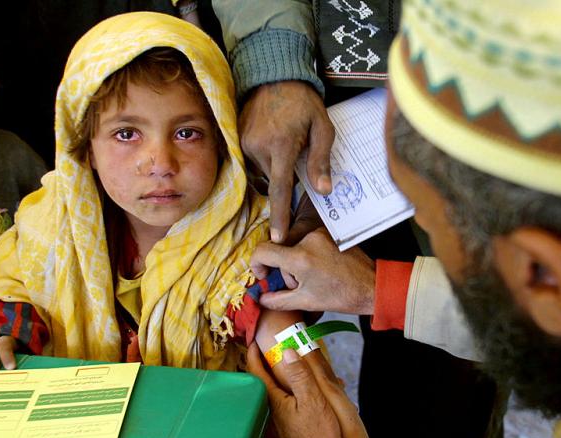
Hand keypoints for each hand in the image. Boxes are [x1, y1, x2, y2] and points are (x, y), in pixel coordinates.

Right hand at [239, 81, 334, 242]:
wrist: (277, 76)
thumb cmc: (306, 104)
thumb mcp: (323, 129)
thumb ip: (321, 161)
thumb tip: (324, 192)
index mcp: (282, 145)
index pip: (280, 189)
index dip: (279, 216)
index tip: (277, 237)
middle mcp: (258, 146)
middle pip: (272, 181)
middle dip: (285, 180)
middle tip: (297, 159)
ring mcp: (244, 141)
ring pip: (262, 171)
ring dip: (275, 168)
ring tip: (286, 144)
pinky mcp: (237, 137)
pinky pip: (253, 160)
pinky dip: (265, 158)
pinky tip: (275, 142)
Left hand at [247, 344, 371, 437]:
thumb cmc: (318, 436)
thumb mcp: (313, 401)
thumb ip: (300, 376)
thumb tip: (287, 352)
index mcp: (276, 399)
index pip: (257, 372)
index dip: (253, 354)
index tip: (254, 341)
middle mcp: (275, 408)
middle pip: (267, 379)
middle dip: (272, 362)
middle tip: (278, 348)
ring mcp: (283, 416)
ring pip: (281, 389)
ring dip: (290, 375)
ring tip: (303, 365)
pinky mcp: (292, 423)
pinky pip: (292, 399)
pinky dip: (300, 388)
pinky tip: (318, 391)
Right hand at [250, 228, 374, 314]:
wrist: (371, 286)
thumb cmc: (341, 296)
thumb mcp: (306, 302)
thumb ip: (277, 300)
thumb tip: (261, 298)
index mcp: (300, 258)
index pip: (263, 251)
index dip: (256, 264)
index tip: (263, 276)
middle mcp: (308, 239)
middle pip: (279, 250)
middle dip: (284, 269)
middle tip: (299, 285)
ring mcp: (319, 233)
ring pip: (292, 245)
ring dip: (295, 262)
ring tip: (312, 277)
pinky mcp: (327, 232)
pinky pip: (306, 240)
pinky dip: (306, 254)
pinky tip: (320, 268)